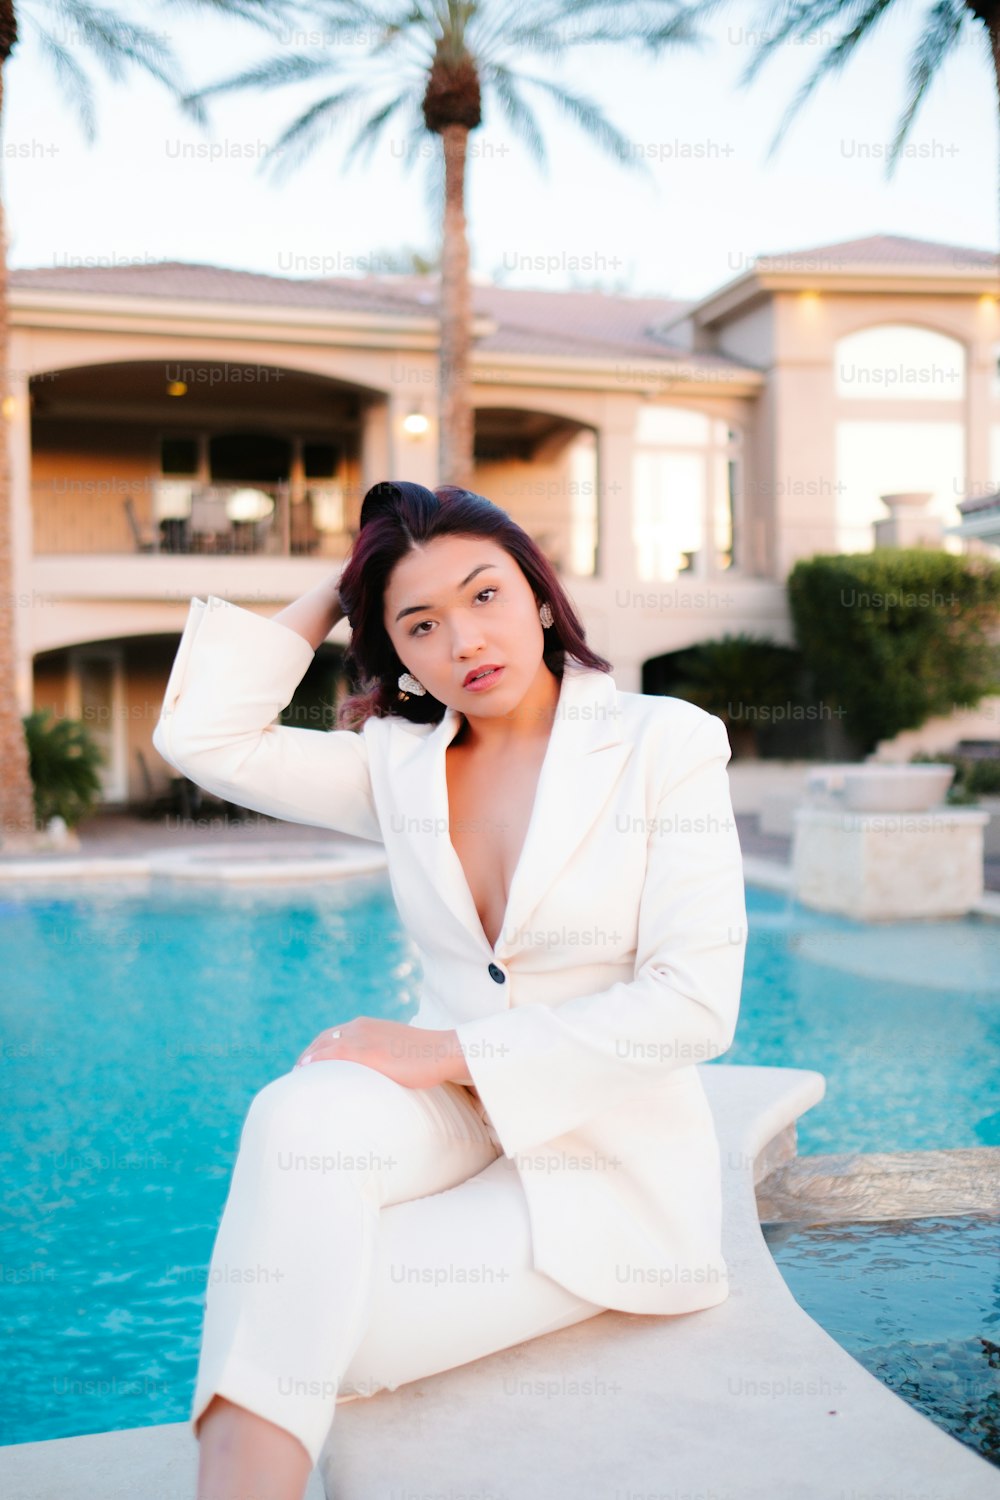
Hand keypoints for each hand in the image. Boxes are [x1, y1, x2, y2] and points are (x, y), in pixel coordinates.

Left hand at [293, 1018, 469, 1090]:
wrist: (443, 1051)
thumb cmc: (428, 1056)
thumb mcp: (400, 1052)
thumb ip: (385, 1057)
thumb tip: (382, 1073)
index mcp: (369, 1025)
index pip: (333, 1034)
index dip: (318, 1048)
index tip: (309, 1063)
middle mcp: (360, 1027)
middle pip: (323, 1039)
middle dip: (307, 1054)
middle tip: (298, 1074)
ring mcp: (362, 1038)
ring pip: (322, 1045)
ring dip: (306, 1059)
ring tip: (297, 1077)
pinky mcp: (365, 1052)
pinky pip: (331, 1054)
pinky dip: (314, 1061)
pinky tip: (305, 1071)